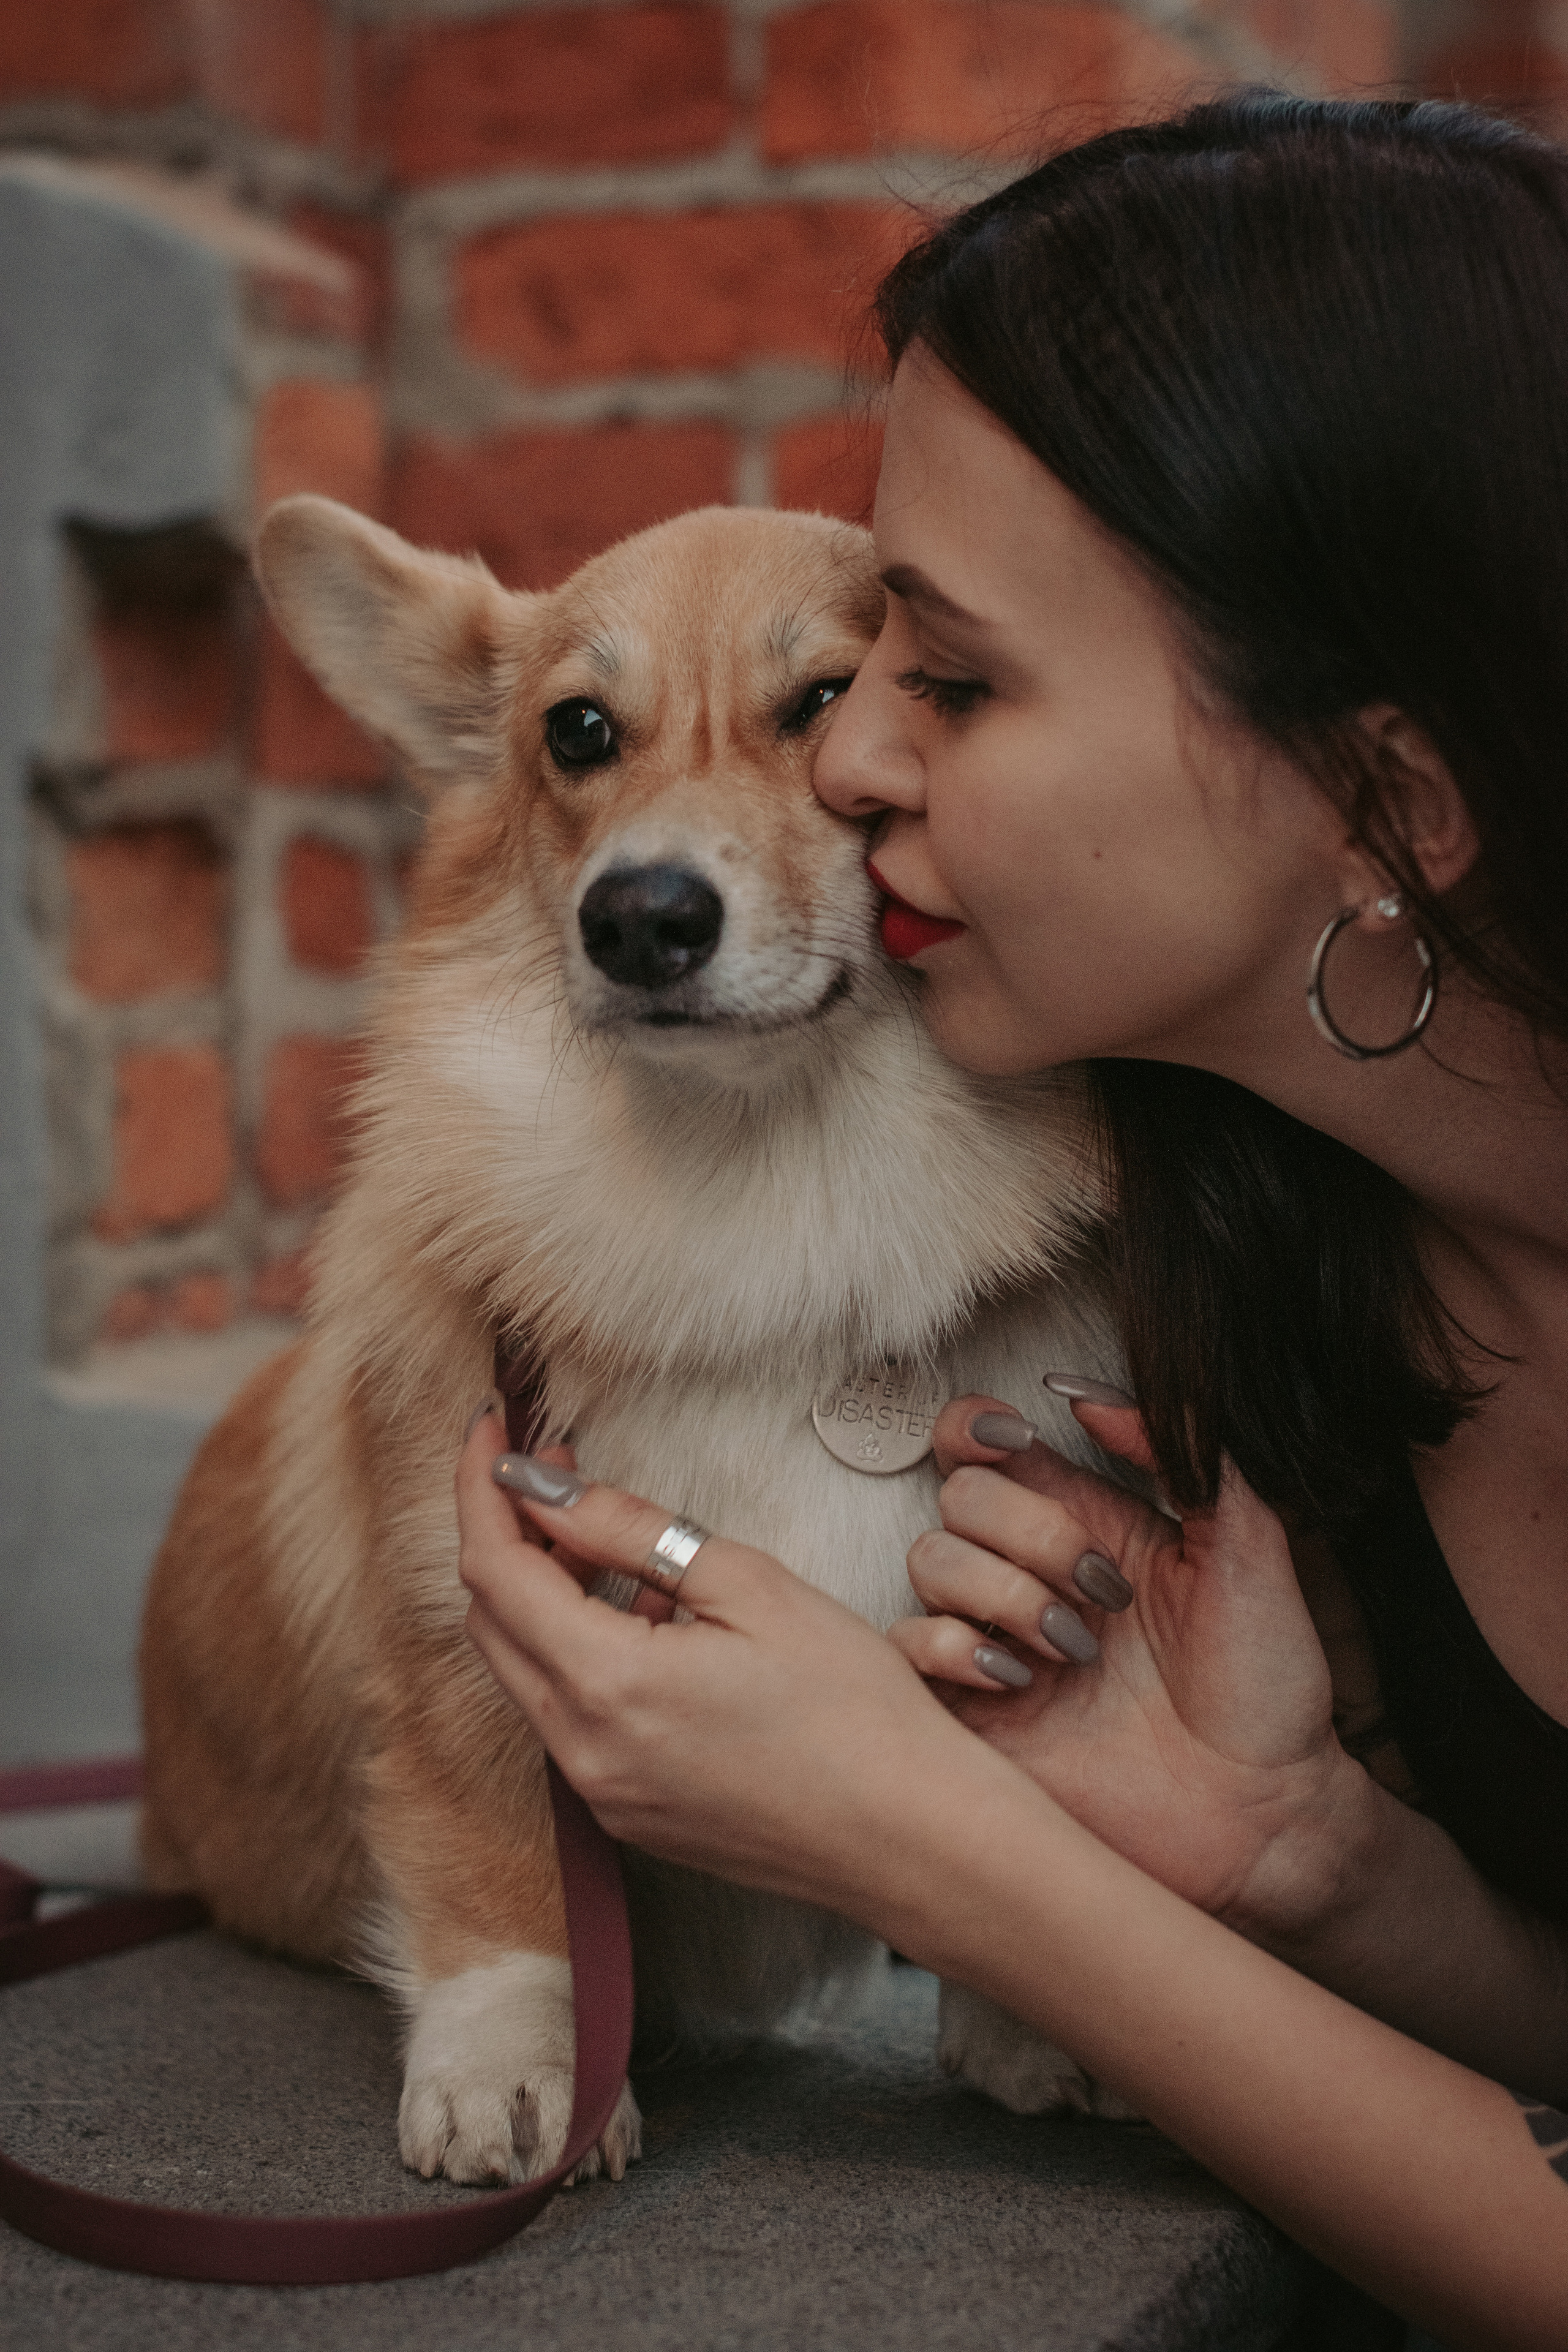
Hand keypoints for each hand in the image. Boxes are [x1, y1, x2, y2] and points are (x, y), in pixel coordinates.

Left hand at [455, 1411, 991, 1919]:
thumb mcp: (748, 1585)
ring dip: (541, 1595)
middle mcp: (582, 1751)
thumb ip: (629, 1530)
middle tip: (554, 1469)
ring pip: (524, 1671)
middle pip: (490, 1622)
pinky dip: (578, 1654)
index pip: (493, 1568)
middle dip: (506, 1534)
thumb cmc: (855, 1709)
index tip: (491, 1425)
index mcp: (606, 1685)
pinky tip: (644, 1619)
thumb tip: (543, 1487)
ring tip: (607, 1540)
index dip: (481, 1485)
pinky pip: (568, 1719)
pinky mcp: (630, 1815)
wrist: (913, 1839)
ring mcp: (602, 1794)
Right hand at [889, 1395, 1372, 1940]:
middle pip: (961, 1495)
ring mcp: (995, 1641)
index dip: (981, 1426)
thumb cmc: (1267, 1684)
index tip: (1018, 1441)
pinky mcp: (971, 1713)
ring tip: (1077, 1652)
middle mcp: (1028, 1573)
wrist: (1261, 1813)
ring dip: (1006, 1595)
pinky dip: (954, 1648)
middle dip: (1033, 1533)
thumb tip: (1086, 1394)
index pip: (986, 1441)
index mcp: (1085, 1522)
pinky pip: (906, 1646)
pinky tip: (1018, 1681)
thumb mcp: (1249, 1543)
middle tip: (1104, 1596)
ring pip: (930, 1560)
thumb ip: (1185, 1451)